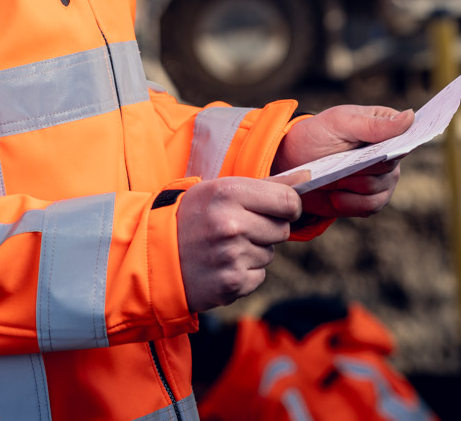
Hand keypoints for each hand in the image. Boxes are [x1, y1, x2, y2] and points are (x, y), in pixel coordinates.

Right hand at [175, 176, 302, 311]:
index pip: (288, 201)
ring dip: (253, 251)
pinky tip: (221, 265)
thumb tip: (307, 178)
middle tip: (238, 228)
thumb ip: (263, 186)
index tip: (277, 208)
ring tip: (223, 247)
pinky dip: (244, 273)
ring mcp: (233, 256)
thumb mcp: (217, 189)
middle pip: (281, 229)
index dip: (287, 205)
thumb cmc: (188, 217)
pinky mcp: (232, 283)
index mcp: (229, 193)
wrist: (153, 256)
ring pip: (270, 253)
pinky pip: (259, 276)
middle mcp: (232, 224)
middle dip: (266, 229)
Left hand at [271, 106, 411, 220]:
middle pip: (389, 166)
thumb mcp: (340, 122)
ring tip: (332, 178)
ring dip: (351, 186)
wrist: (293, 162)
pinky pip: (370, 207)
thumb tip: (410, 117)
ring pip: (379, 189)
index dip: (399, 145)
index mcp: (386, 126)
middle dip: (361, 167)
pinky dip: (349, 203)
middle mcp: (390, 154)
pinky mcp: (370, 200)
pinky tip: (334, 195)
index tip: (384, 150)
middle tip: (339, 161)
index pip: (406, 136)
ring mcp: (382, 179)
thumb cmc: (317, 134)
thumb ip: (373, 124)